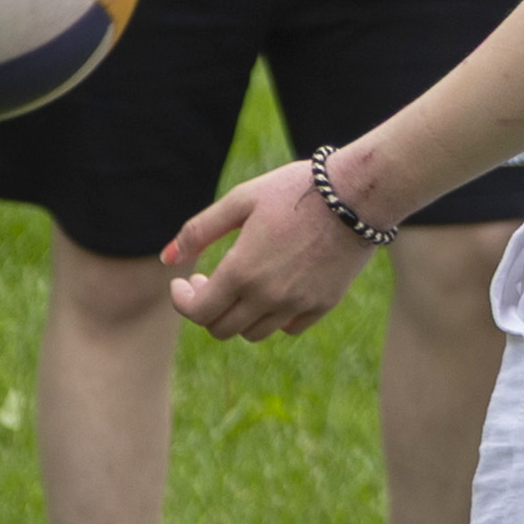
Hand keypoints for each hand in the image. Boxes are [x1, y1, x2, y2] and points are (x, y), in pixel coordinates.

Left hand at [164, 159, 379, 340]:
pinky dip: (273, 318)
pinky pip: (288, 328)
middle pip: (221, 329)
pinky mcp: (323, 305)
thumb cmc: (294, 190)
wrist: (357, 195)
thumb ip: (198, 231)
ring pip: (253, 333)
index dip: (182, 300)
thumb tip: (167, 259)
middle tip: (208, 282)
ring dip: (238, 315)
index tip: (184, 281)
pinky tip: (273, 290)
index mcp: (241, 272)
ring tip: (241, 286)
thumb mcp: (240, 200)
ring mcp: (298, 305)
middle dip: (206, 309)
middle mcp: (268, 297)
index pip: (197, 312)